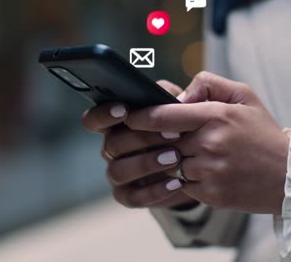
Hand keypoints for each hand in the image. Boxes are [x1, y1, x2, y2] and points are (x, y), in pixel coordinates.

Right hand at [82, 80, 196, 207]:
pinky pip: (133, 197)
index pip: (94, 119)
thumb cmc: (181, 127)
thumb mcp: (178, 106)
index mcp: (116, 125)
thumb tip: (172, 96)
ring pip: (119, 171)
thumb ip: (170, 94)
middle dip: (142, 138)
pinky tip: (177, 182)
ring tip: (175, 158)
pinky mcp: (129, 196)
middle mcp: (111, 149)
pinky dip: (155, 191)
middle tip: (173, 134)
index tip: (123, 110)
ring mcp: (118, 173)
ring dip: (147, 163)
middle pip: (112, 144)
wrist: (195, 164)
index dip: (103, 115)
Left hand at [124, 72, 289, 214]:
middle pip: (162, 142)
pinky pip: (181, 185)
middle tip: (149, 138)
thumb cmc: (263, 134)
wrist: (288, 176)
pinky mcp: (210, 194)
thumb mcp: (244, 96)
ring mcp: (209, 172)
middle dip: (153, 141)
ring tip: (187, 155)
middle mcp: (210, 144)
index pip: (164, 115)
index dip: (140, 116)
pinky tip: (200, 172)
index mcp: (216, 116)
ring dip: (171, 161)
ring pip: (170, 166)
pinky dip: (184, 179)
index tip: (128, 116)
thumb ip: (209, 84)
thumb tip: (177, 94)